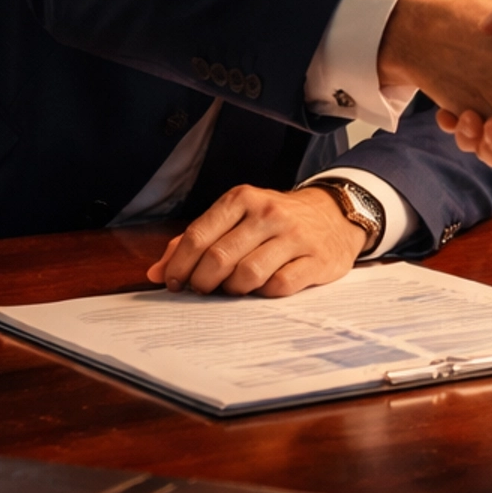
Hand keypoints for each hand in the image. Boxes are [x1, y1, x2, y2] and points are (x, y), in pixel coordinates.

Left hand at [147, 184, 365, 296]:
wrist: (335, 214)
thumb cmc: (276, 221)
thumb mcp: (237, 218)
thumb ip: (196, 241)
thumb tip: (156, 272)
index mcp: (242, 199)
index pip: (198, 235)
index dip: (179, 265)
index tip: (174, 282)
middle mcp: (268, 213)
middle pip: (219, 258)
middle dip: (202, 282)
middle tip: (202, 289)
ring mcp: (294, 236)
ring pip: (247, 275)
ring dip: (233, 290)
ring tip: (233, 288)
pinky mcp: (316, 259)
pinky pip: (279, 286)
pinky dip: (264, 293)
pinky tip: (263, 288)